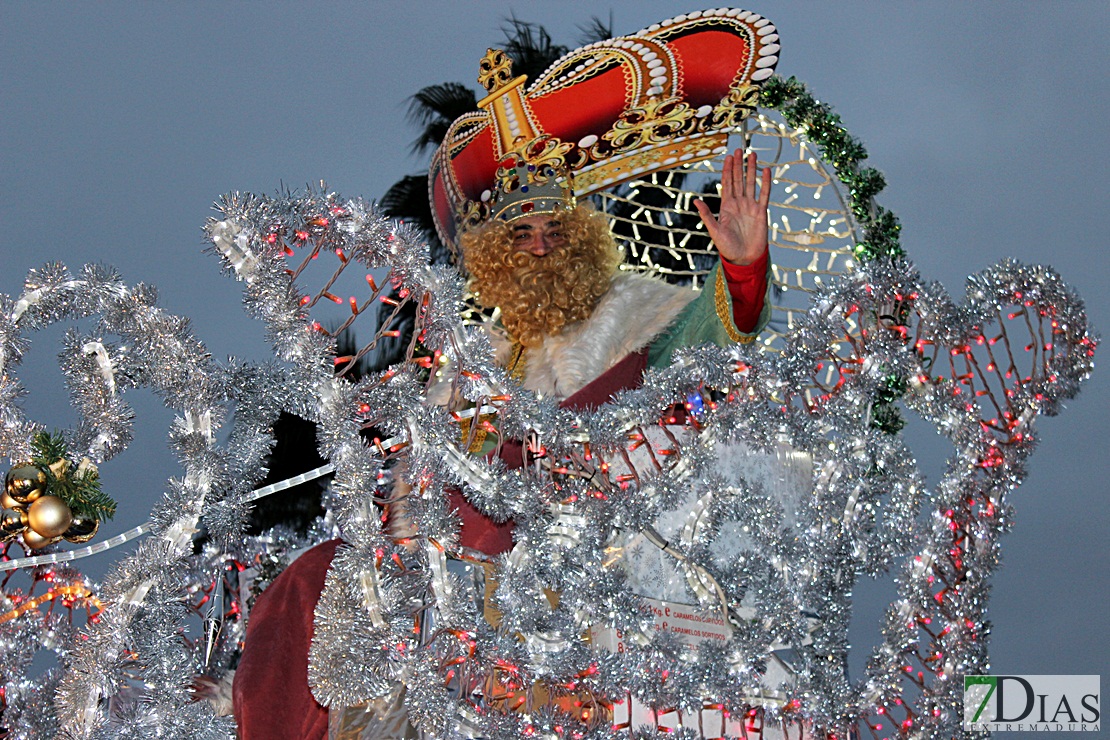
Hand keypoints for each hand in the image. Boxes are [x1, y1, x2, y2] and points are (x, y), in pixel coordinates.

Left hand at [694, 149, 770, 265]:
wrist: (744, 258)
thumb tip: (695, 200)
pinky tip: (765, 171)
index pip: (726, 184)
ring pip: (750, 184)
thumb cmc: (727, 247)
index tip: (728, 157)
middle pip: (738, 179)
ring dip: (751, 170)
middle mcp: (738, 204)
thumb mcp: (714, 230)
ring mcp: (750, 207)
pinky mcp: (761, 212)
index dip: (727, 170)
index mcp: (726, 206)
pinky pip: (764, 194)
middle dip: (738, 165)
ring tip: (752, 155)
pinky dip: (765, 183)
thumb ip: (706, 214)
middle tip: (739, 149)